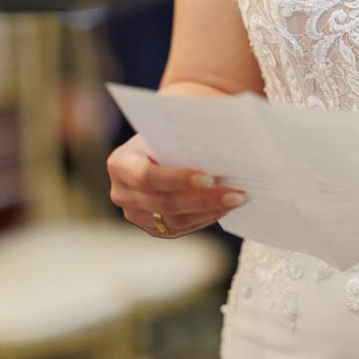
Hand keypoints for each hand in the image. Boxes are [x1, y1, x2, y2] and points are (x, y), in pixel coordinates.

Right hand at [107, 133, 248, 238]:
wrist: (157, 143)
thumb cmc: (168, 131)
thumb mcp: (168, 130)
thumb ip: (185, 139)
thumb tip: (224, 147)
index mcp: (120, 163)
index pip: (147, 177)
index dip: (178, 180)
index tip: (211, 178)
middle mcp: (121, 193)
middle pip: (164, 203)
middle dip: (204, 200)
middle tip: (237, 194)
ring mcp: (134, 214)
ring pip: (174, 220)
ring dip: (210, 211)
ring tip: (238, 200)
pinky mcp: (151, 227)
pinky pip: (179, 228)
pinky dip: (205, 218)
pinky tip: (225, 208)